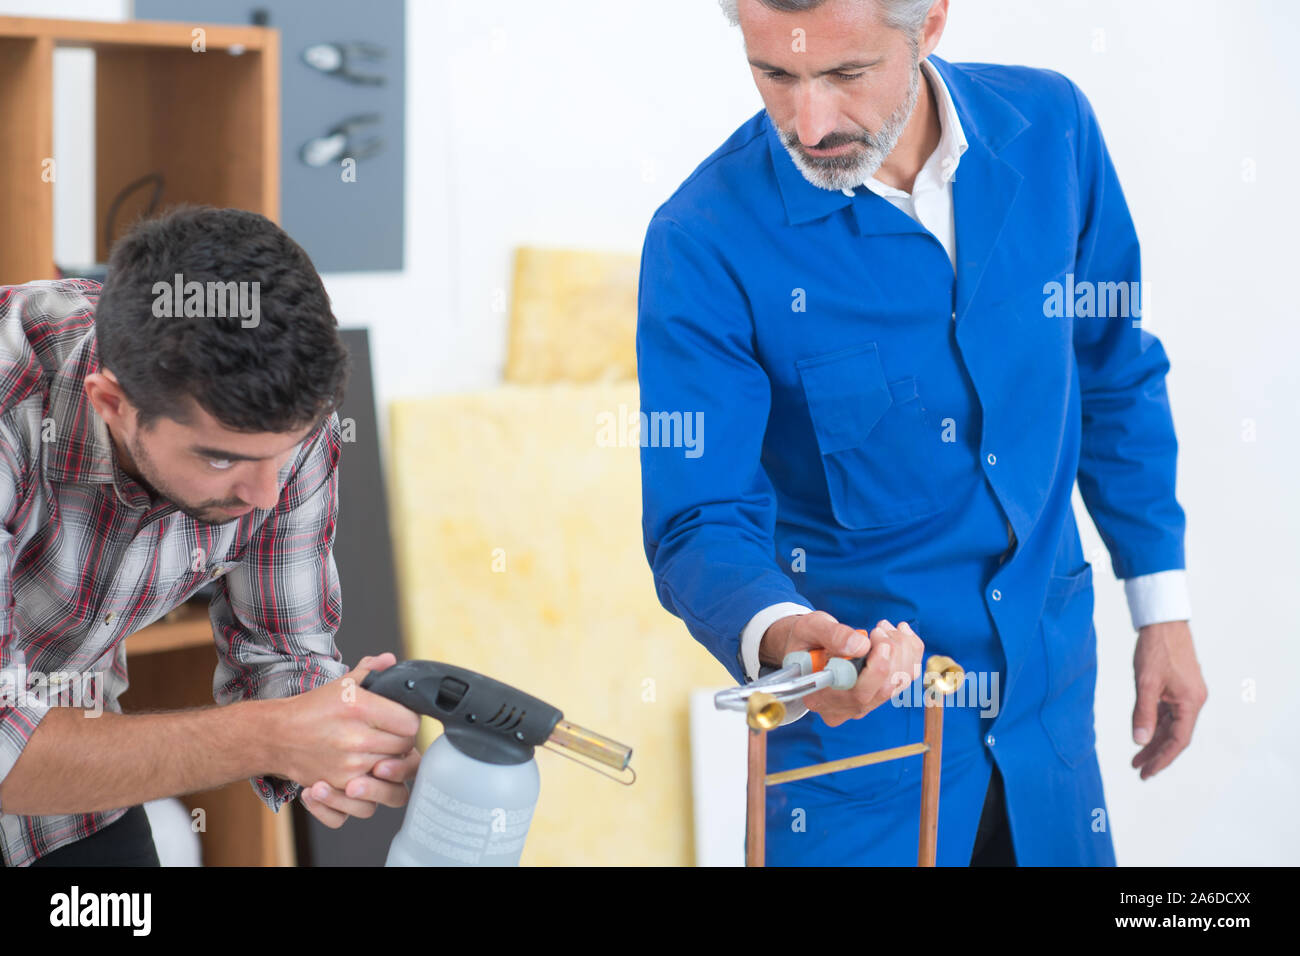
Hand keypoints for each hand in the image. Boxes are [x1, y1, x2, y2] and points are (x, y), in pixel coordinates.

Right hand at [270, 652, 420, 826]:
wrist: (276, 735)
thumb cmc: (311, 709)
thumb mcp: (342, 684)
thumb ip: (371, 671)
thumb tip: (390, 661)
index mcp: (360, 708)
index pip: (411, 724)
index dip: (409, 721)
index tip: (402, 719)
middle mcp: (356, 739)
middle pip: (405, 749)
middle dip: (402, 743)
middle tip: (391, 737)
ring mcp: (348, 767)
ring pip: (392, 777)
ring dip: (390, 769)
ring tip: (381, 758)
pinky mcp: (338, 787)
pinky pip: (367, 803)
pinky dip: (370, 796)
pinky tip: (366, 781)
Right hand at [760, 611, 924, 726]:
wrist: (808, 646)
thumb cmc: (806, 638)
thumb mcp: (810, 628)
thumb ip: (831, 635)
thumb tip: (861, 645)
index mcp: (819, 697)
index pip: (856, 695)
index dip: (875, 670)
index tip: (878, 641)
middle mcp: (843, 709)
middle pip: (881, 691)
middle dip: (891, 654)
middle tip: (880, 628)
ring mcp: (863, 705)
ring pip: (898, 683)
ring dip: (902, 650)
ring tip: (885, 627)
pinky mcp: (878, 695)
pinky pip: (906, 677)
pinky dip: (910, 652)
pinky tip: (900, 633)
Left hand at [1131, 621, 1206, 779]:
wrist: (1163, 623)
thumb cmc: (1156, 650)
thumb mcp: (1146, 683)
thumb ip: (1143, 713)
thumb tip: (1140, 741)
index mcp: (1191, 702)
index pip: (1178, 740)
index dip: (1163, 758)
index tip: (1147, 772)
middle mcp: (1193, 701)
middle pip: (1175, 736)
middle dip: (1156, 754)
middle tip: (1138, 770)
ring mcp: (1187, 695)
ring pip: (1171, 726)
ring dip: (1154, 741)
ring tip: (1136, 758)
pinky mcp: (1179, 689)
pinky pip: (1168, 714)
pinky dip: (1156, 725)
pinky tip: (1143, 734)